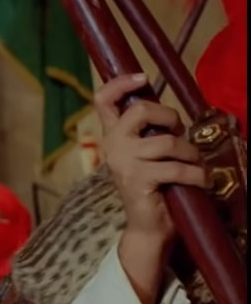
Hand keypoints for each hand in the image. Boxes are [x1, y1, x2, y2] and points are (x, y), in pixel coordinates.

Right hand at [96, 73, 206, 242]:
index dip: (120, 83)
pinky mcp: (139, 180)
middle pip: (140, 110)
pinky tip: (200, 180)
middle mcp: (113, 145)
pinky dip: (196, 174)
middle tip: (179, 133)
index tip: (142, 78)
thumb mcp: (145, 153)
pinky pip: (176, 167)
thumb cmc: (152, 186)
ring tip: (195, 164)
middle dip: (170, 117)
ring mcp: (124, 162)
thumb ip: (148, 133)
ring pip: (167, 141)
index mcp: (112, 135)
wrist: (147, 225)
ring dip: (190, 153)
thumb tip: (168, 114)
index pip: (103, 100)